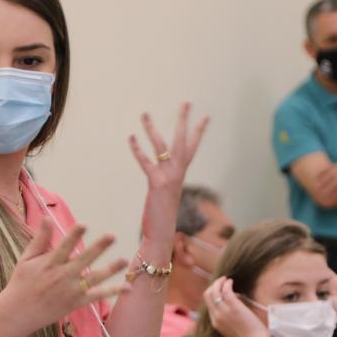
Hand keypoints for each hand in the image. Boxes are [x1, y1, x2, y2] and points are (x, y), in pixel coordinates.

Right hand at [2, 219, 128, 331]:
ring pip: (94, 277)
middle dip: (98, 248)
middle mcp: (61, 276)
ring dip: (110, 269)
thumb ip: (40, 239)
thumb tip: (47, 217)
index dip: (74, 235)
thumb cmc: (21, 282)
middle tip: (111, 236)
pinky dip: (112, 291)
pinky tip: (127, 287)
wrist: (18, 313)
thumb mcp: (26, 259)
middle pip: (83, 260)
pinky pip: (97, 296)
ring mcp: (70, 290)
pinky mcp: (76, 302)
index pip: (64, 247)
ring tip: (124, 260)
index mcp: (49, 263)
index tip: (84, 225)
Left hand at [129, 103, 208, 244]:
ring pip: (162, 147)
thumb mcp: (167, 197)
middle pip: (183, 141)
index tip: (205, 117)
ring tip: (145, 114)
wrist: (162, 234)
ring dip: (152, 129)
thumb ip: (166, 185)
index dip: (198, 132)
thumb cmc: (163, 218)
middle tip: (186, 102)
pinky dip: (138, 150)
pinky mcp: (156, 183)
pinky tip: (131, 137)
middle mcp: (177, 173)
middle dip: (184, 121)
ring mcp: (168, 177)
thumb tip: (164, 181)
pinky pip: (146, 162)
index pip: (191, 148)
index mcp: (180, 175)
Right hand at [202, 277, 270, 336]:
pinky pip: (225, 290)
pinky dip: (227, 283)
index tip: (219, 289)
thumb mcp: (232, 333)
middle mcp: (216, 316)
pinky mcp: (233, 306)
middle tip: (221, 282)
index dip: (212, 294)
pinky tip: (231, 281)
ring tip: (226, 279)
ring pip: (214, 291)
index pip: (208, 304)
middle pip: (207, 295)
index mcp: (215, 323)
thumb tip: (232, 312)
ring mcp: (223, 311)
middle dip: (213, 286)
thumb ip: (228, 323)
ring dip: (219, 282)